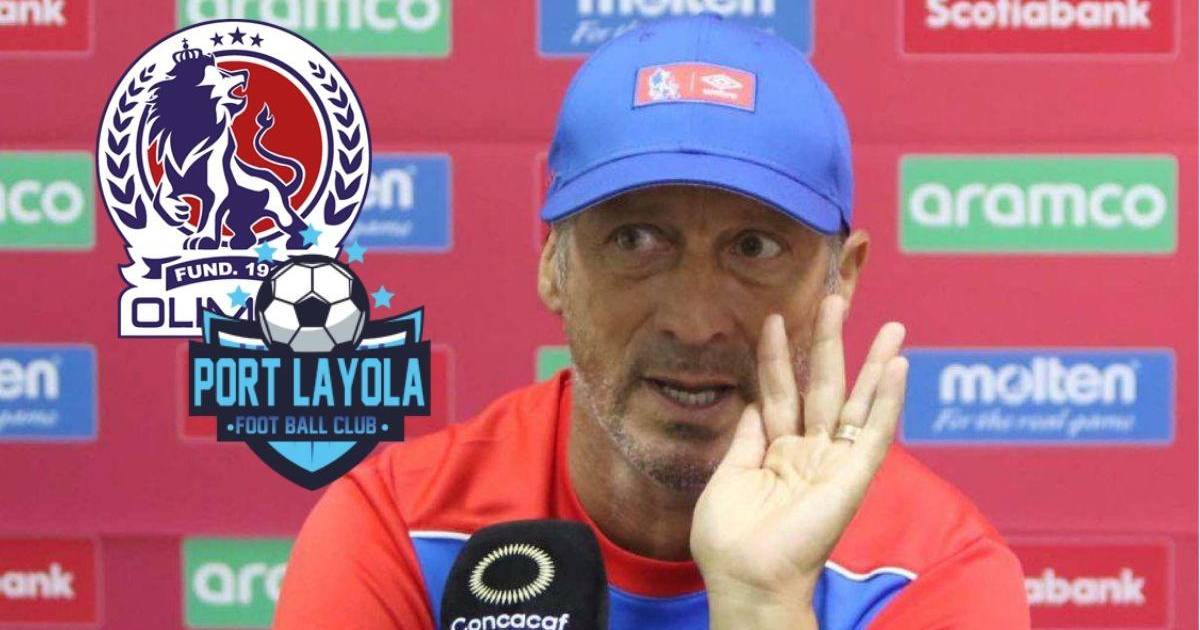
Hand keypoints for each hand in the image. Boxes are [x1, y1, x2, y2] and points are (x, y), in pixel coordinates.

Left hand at [690, 295, 908, 627]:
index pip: (779, 391)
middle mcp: (808, 451)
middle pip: (822, 385)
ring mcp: (833, 462)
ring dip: (872, 362)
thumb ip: (746, 436)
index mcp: (776, 452)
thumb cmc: (730, 539)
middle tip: (834, 298)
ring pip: (856, 402)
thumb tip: (752, 399)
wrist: (746, 578)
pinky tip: (899, 367)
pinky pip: (875, 433)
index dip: (775, 355)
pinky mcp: (853, 477)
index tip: (773, 318)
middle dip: (827, 342)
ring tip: (889, 324)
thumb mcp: (729, 475)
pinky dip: (888, 400)